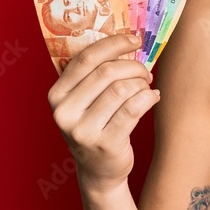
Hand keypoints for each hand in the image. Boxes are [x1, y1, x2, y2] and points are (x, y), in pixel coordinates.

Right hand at [47, 34, 159, 195]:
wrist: (99, 170)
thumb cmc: (96, 124)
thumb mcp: (84, 100)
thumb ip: (94, 73)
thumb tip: (128, 39)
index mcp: (56, 94)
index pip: (86, 58)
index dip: (114, 43)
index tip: (135, 39)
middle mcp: (64, 112)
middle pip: (107, 71)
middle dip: (133, 66)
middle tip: (145, 71)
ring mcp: (82, 130)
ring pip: (122, 89)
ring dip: (142, 83)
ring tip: (147, 87)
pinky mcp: (105, 143)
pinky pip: (133, 109)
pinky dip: (148, 98)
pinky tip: (153, 97)